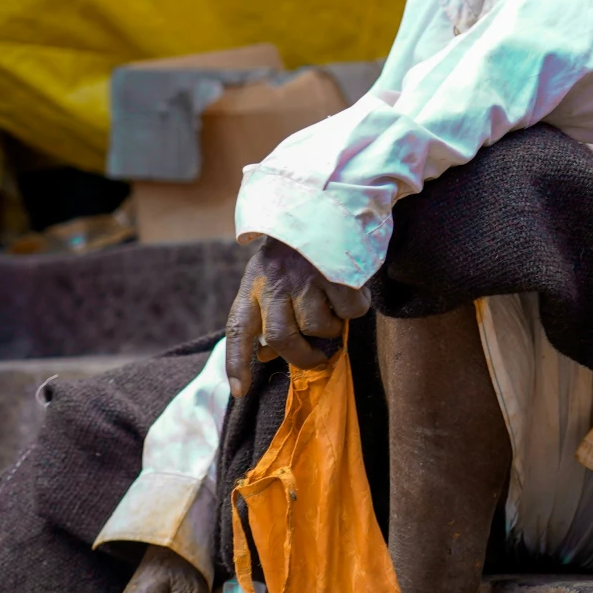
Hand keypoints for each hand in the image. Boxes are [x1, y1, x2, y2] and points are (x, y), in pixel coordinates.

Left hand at [224, 237, 369, 398]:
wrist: (327, 202)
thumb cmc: (299, 250)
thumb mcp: (272, 275)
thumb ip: (267, 313)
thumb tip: (266, 356)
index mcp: (253, 283)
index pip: (238, 328)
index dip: (237, 362)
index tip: (240, 391)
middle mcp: (274, 280)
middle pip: (281, 337)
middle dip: (302, 356)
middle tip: (318, 358)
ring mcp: (304, 276)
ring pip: (317, 326)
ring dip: (331, 327)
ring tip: (334, 307)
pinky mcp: (336, 271)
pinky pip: (349, 311)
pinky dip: (355, 309)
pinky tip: (351, 290)